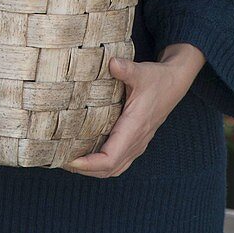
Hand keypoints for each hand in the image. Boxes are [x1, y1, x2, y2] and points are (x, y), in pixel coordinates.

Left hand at [66, 43, 205, 178]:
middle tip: (59, 159)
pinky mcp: (136, 141)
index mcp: (134, 128)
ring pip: (114, 169)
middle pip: (108, 170)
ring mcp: (137, 144)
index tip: (70, 159)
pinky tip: (87, 154)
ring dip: (92, 170)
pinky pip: (118, 162)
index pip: (110, 158)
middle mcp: (136, 141)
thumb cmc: (156, 79)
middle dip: (84, 170)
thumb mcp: (141, 71)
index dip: (89, 164)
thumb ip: (126, 69)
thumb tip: (111, 62)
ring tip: (69, 160)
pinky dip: (101, 165)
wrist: (174, 83)